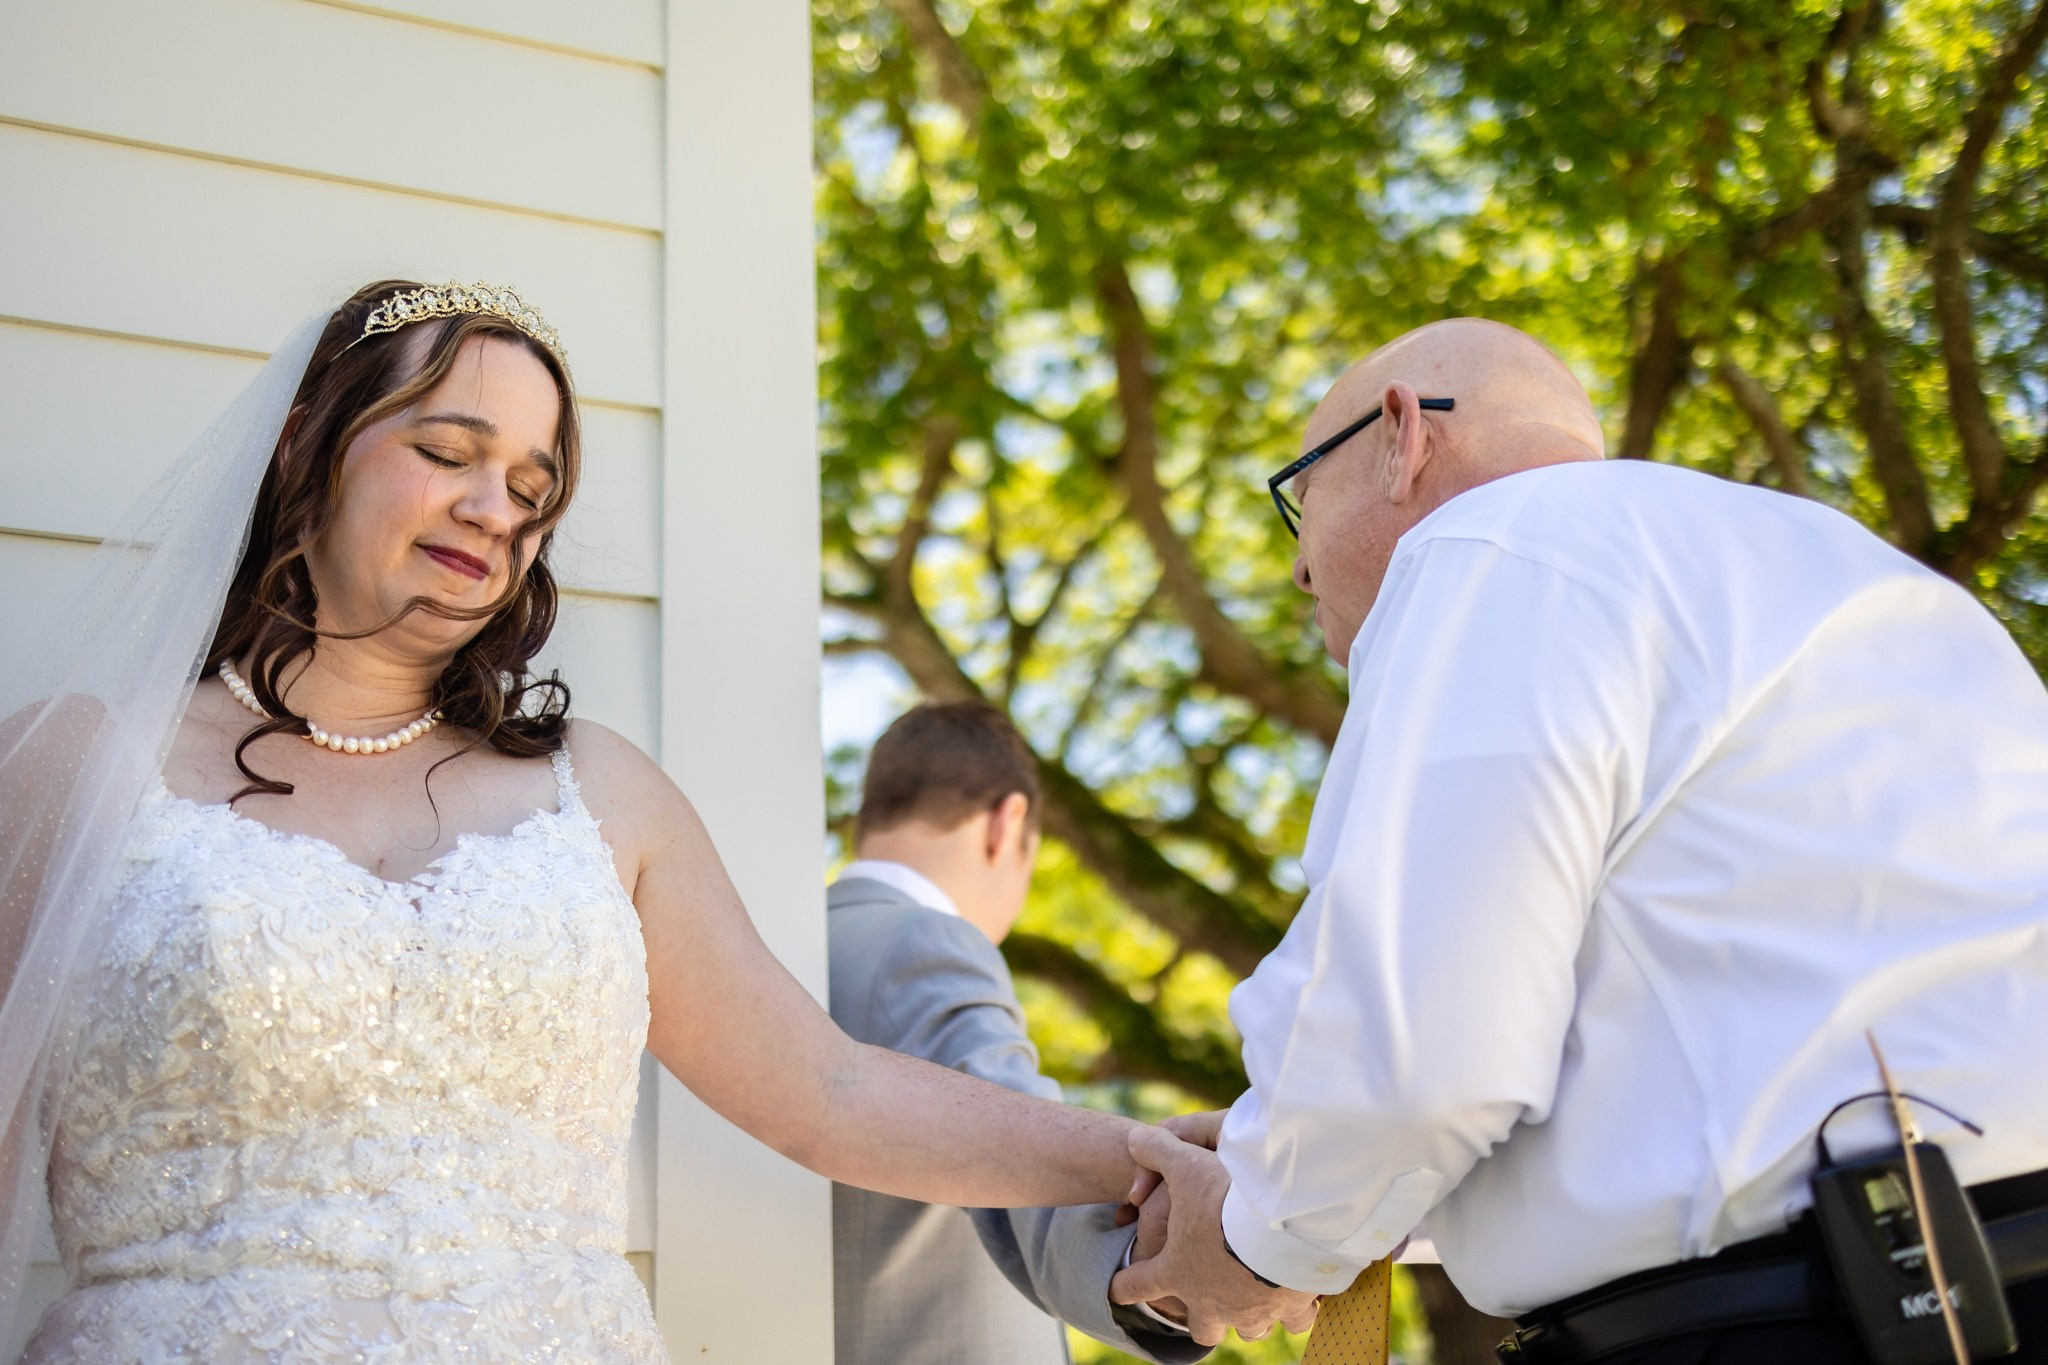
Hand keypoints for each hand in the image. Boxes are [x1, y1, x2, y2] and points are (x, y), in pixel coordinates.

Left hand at [1109, 1127, 1319, 1346]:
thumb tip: (1133, 1138)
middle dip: (1200, 1318)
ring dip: (1247, 1316)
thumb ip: (1156, 1150)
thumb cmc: (1227, 1197)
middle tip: (1202, 1303)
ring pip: (1247, 1330)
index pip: (1137, 1285)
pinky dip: (1296, 1312)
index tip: (1117, 1289)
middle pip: (1201, 1328)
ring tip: (1251, 1297)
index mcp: (1177, 1271)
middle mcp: (1212, 1302)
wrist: (1285, 1221)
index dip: (1123, 1286)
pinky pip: (1294, 1322)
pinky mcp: (1289, 1309)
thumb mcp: (1184, 1163)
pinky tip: (1299, 1298)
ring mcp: (1252, 1311)